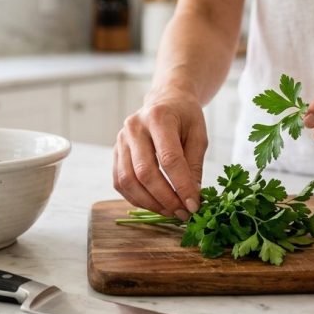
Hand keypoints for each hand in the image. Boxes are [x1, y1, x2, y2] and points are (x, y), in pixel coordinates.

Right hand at [113, 89, 206, 219]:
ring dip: (150, 202)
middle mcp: (134, 128)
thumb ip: (194, 165)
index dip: (182, 186)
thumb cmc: (185, 117)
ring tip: (170, 212)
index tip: (194, 205)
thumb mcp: (198, 135)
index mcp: (158, 118)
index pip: (169, 158)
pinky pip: (120, 182)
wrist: (166, 101)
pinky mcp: (115, 153)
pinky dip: (137, 199)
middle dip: (165, 198)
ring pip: (128, 181)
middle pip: (145, 172)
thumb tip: (192, 198)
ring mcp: (120, 140)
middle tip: (183, 213)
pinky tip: (155, 204)